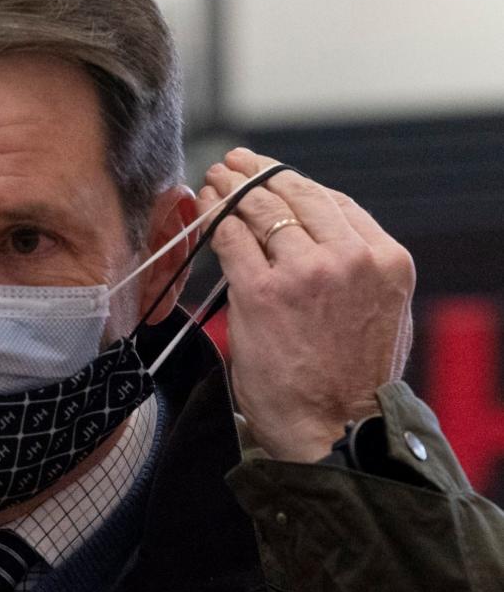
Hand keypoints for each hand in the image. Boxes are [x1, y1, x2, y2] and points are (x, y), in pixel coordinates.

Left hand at [196, 148, 415, 462]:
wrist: (334, 430)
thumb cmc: (351, 382)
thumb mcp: (383, 315)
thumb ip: (360, 272)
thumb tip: (324, 240)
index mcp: (386, 260)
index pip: (333, 202)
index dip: (296, 183)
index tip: (273, 173)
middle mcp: (350, 258)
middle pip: (295, 197)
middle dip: (260, 173)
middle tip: (236, 162)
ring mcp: (305, 272)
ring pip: (260, 211)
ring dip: (233, 186)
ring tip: (217, 176)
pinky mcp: (261, 292)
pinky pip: (230, 238)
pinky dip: (214, 215)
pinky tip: (205, 205)